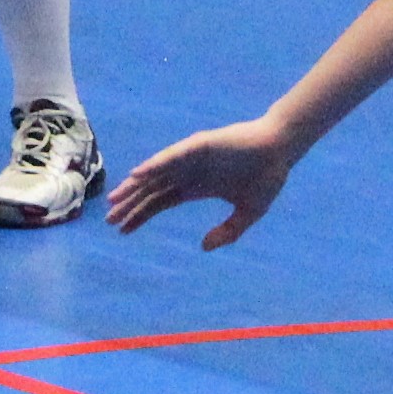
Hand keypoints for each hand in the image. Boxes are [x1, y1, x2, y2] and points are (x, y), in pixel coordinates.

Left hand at [106, 118, 303, 247]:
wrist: (283, 149)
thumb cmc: (267, 176)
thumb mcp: (248, 213)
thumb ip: (228, 232)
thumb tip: (203, 247)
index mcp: (196, 187)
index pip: (159, 203)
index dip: (140, 216)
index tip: (122, 232)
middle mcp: (188, 173)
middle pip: (151, 191)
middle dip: (130, 205)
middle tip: (109, 221)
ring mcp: (191, 158)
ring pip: (155, 174)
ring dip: (134, 186)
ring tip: (114, 201)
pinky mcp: (199, 145)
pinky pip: (171, 156)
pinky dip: (153, 164)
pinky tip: (138, 175)